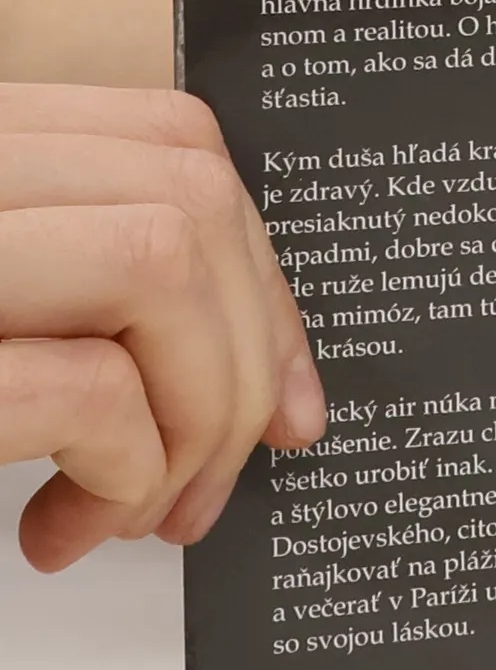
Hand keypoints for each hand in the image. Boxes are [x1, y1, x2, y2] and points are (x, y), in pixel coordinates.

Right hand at [0, 84, 326, 571]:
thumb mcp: (21, 310)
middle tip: (206, 484)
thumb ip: (118, 309)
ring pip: (161, 266)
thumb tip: (294, 403)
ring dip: (192, 415)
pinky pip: (92, 387)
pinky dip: (120, 471)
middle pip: (191, 201)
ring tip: (136, 510)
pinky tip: (64, 528)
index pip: (175, 141)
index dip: (260, 267)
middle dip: (247, 357)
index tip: (283, 393)